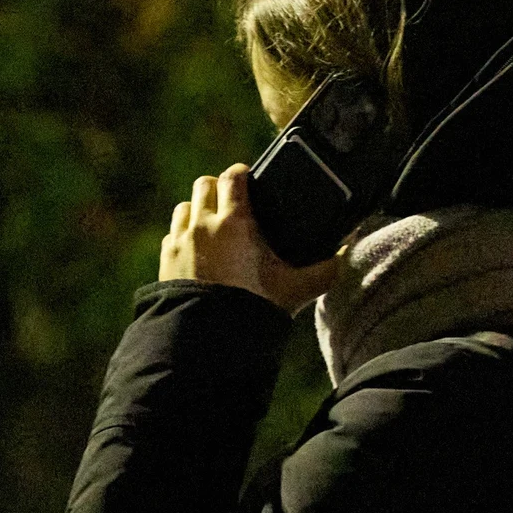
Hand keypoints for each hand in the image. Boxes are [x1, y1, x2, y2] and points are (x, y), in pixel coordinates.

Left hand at [158, 164, 342, 314]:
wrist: (209, 338)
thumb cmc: (253, 309)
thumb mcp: (295, 290)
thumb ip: (324, 271)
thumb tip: (346, 257)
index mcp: (234, 221)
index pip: (233, 176)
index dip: (242, 173)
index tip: (250, 179)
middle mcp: (203, 225)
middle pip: (204, 184)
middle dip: (219, 189)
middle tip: (233, 203)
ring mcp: (181, 241)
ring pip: (185, 206)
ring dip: (198, 210)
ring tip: (213, 226)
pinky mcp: (166, 260)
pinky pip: (173, 234)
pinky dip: (184, 235)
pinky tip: (197, 251)